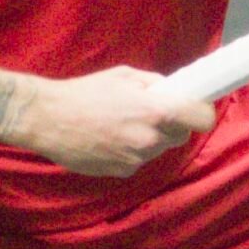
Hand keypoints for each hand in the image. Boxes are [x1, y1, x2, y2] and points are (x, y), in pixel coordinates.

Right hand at [26, 66, 215, 175]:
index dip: (201, 114)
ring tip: (119, 124)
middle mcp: (150, 140)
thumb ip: (154, 84)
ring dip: (147, 138)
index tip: (196, 110)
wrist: (47, 119)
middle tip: (148, 113)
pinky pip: (136, 160)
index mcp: (156, 112)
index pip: (202, 120)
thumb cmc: (84, 93)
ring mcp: (136, 159)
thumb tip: (173, 91)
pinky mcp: (121, 172)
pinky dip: (128, 151)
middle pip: (179, 137)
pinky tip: (107, 138)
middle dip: (170, 125)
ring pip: (156, 149)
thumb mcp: (123, 76)